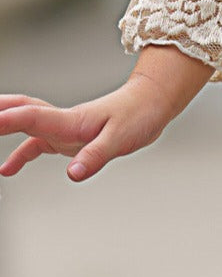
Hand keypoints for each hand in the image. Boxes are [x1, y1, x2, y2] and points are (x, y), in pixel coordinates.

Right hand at [0, 75, 172, 182]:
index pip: (34, 116)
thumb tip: (73, 173)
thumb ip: (95, 156)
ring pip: (25, 122)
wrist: (152, 102)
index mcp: (72, 120)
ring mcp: (64, 126)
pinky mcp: (69, 134)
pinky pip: (36, 142)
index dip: (11, 119)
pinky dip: (20, 154)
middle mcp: (63, 121)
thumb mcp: (121, 139)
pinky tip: (7, 168)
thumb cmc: (139, 116)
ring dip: (2, 124)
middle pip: (21, 110)